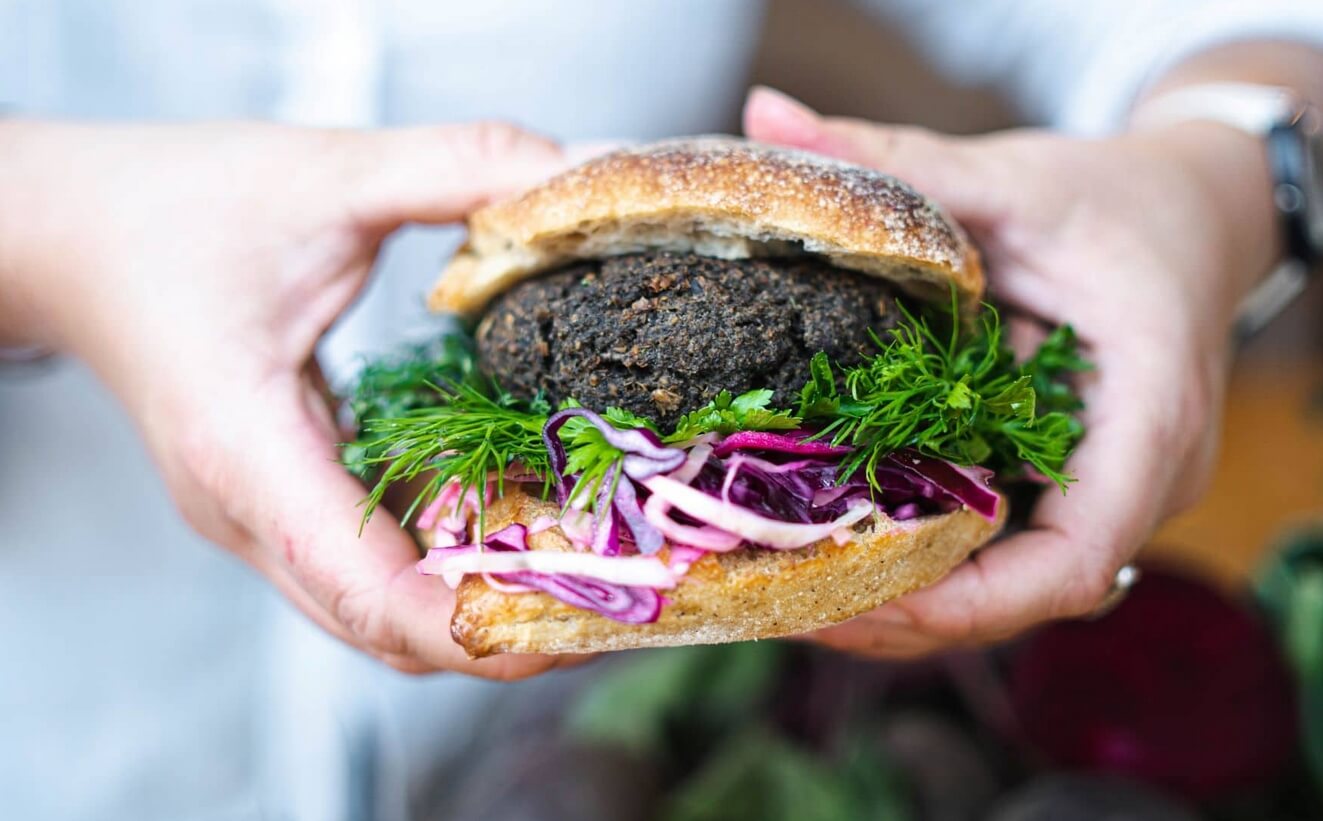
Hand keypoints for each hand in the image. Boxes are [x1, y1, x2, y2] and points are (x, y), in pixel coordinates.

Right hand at [0, 120, 574, 676]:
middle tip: (625, 598)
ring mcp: (259, 518)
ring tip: (597, 569)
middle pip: (387, 625)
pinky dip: (449, 559)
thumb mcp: (320, 175)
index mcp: (246, 450)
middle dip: (506, 629)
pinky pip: (370, 560)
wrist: (68, 235)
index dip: (476, 628)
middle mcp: (249, 513)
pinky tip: (525, 519)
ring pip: (380, 608)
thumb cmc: (168, 209)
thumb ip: (450, 168)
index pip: (367, 590)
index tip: (579, 624)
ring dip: (484, 602)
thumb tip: (572, 177)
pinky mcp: (276, 501)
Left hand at [743, 86, 1276, 656]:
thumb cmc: (1119, 200)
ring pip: (1012, 588)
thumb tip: (767, 117)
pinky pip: (1006, 551)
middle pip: (1026, 594)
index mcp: (1147, 415)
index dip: (968, 599)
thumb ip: (898, 162)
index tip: (864, 596)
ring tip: (797, 587)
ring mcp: (1109, 493)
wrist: (1195, 215)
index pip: (1072, 558)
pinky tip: (841, 547)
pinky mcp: (1076, 487)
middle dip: (912, 613)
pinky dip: (930, 563)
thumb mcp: (1015, 178)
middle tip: (790, 597)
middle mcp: (1140, 479)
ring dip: (912, 601)